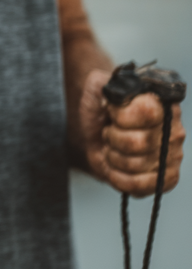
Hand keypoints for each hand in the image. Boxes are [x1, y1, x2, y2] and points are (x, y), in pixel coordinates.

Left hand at [78, 68, 184, 196]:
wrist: (99, 133)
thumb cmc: (101, 110)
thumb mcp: (96, 90)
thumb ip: (100, 82)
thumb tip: (111, 93)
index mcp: (160, 103)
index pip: (146, 111)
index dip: (120, 115)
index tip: (111, 111)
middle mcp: (173, 130)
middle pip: (137, 142)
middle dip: (112, 138)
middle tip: (110, 132)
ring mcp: (172, 156)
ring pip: (135, 165)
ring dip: (113, 157)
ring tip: (113, 148)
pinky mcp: (166, 178)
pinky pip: (139, 186)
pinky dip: (118, 177)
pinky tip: (115, 167)